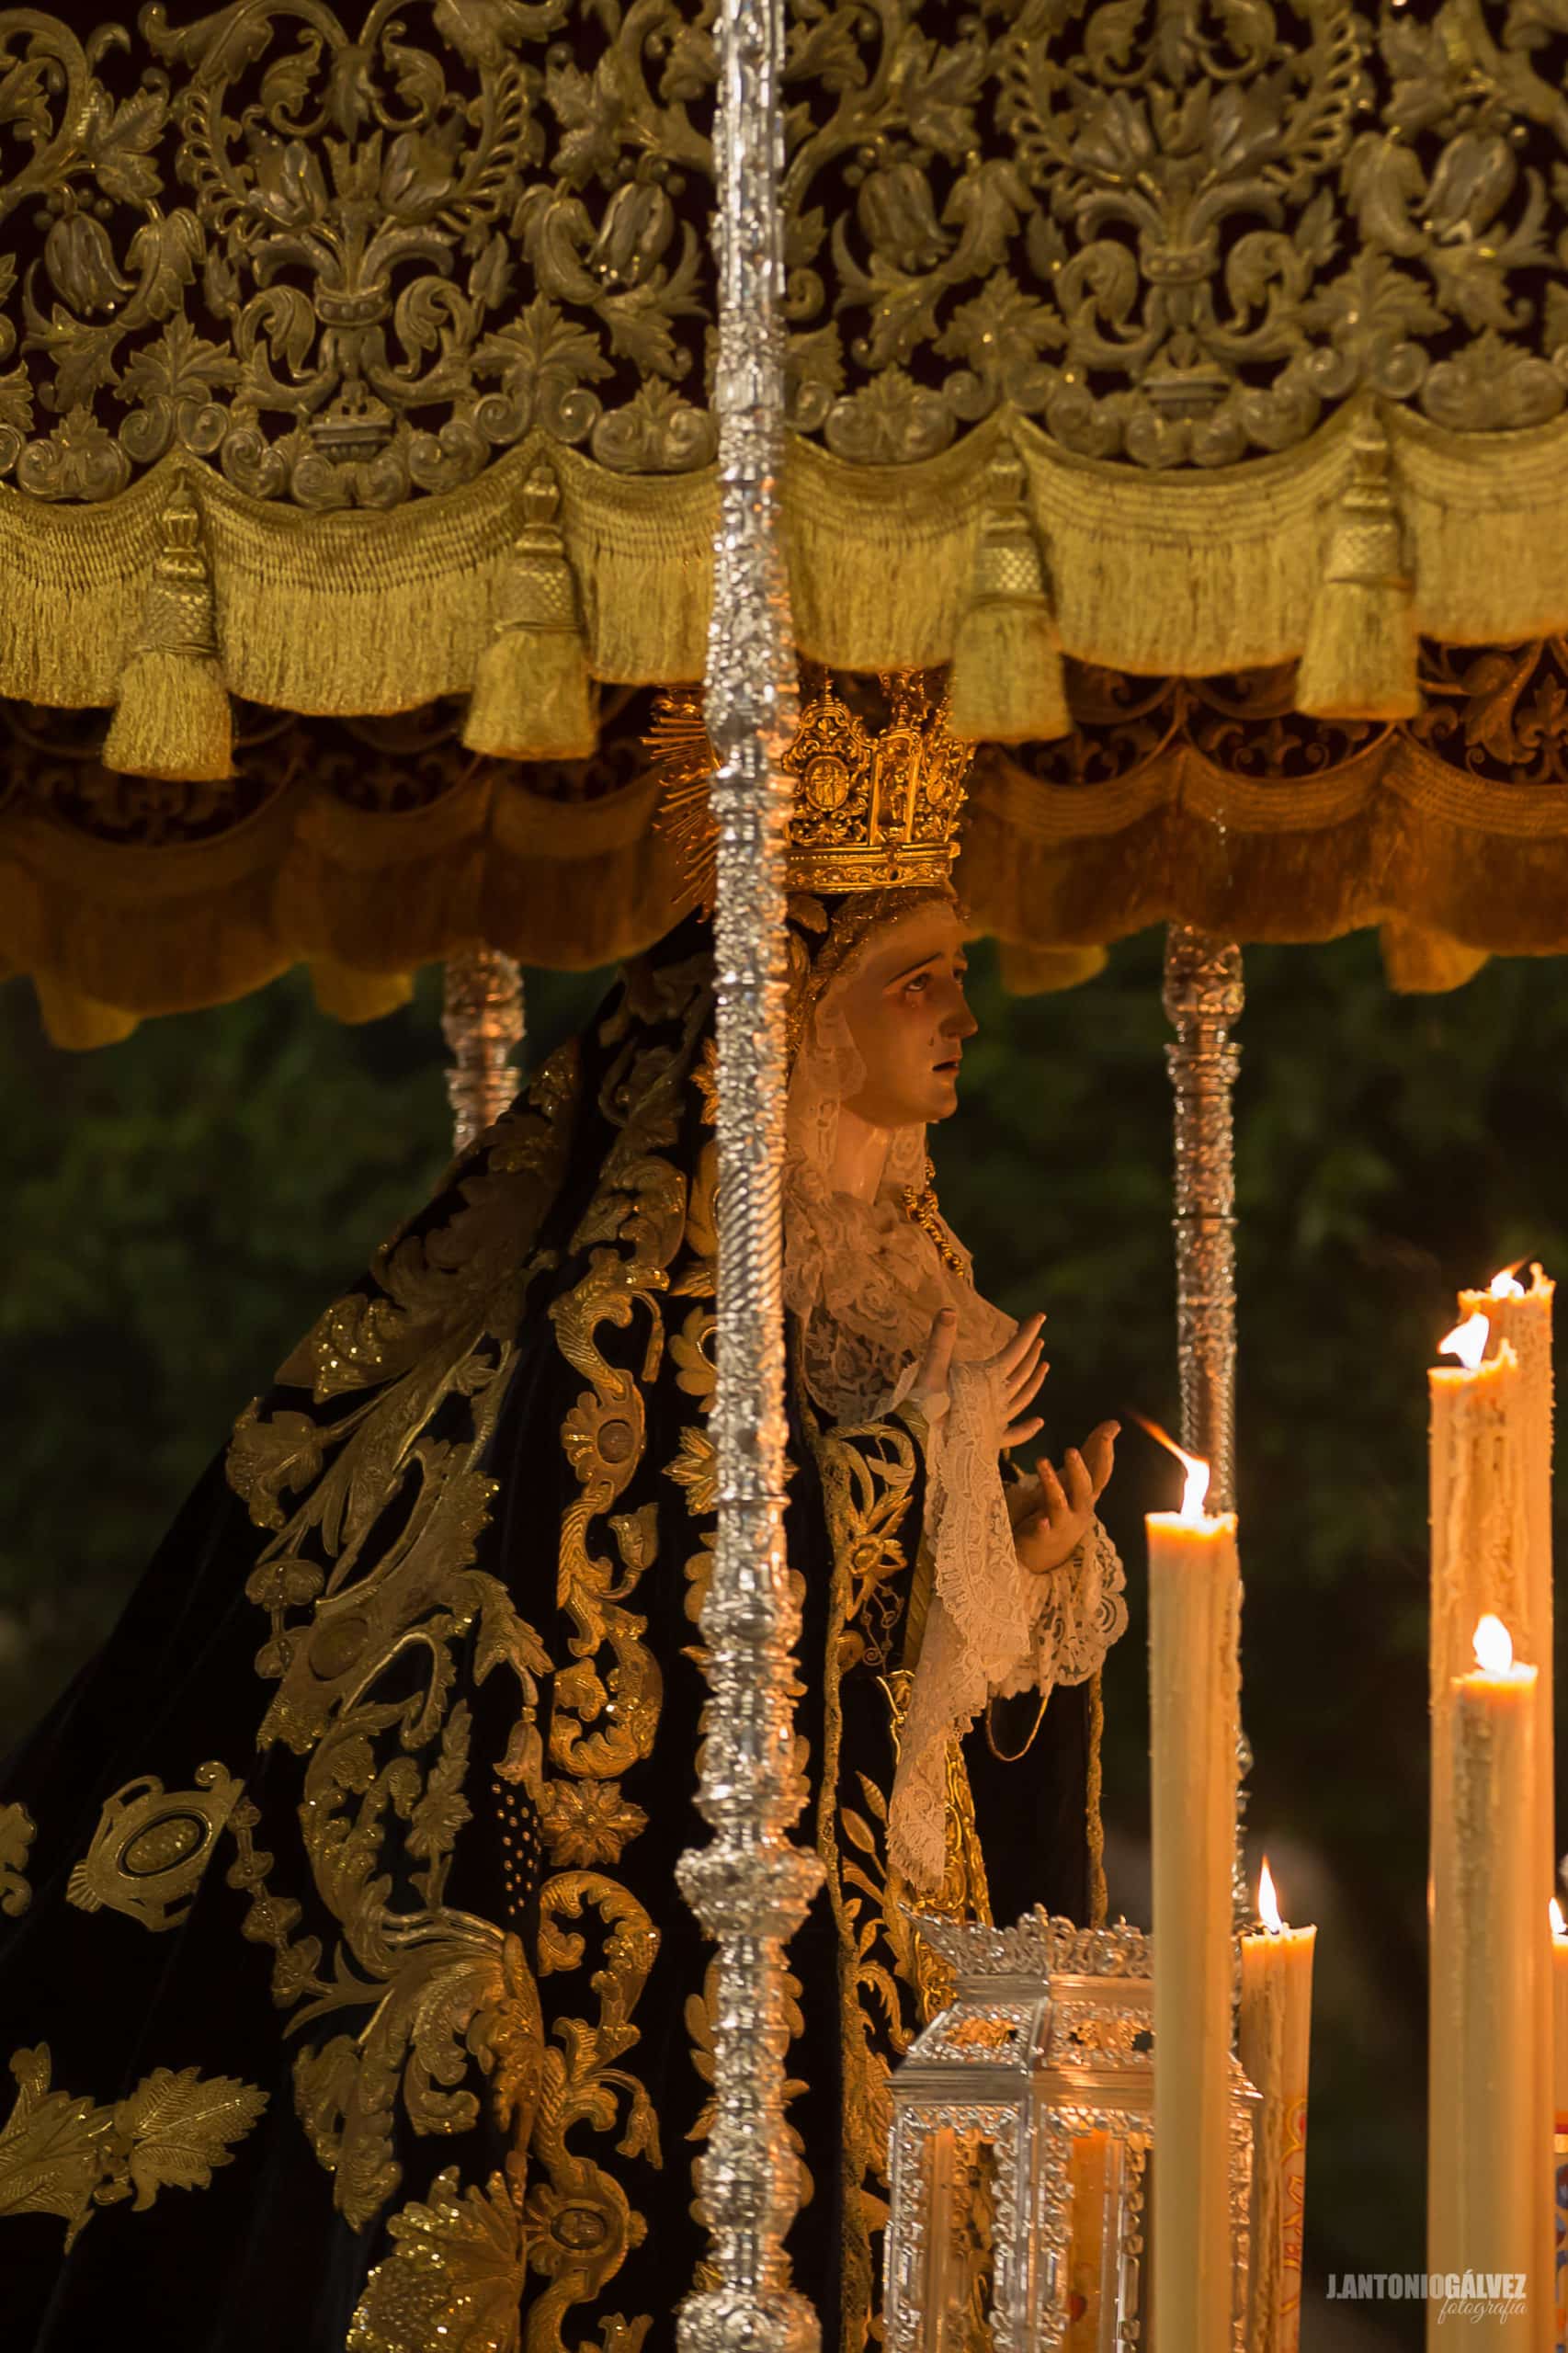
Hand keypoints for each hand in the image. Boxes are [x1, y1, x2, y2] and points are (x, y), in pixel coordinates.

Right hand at [911, 1310, 1048, 1451]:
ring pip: (1023, 1399)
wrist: (919, 1446)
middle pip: (1022, 1373)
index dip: (1027, 1333)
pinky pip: (1014, 1435)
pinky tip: (1039, 1421)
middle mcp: (998, 1401)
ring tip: (1045, 1367)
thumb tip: (948, 1310)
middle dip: (1031, 1354)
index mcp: (987, 1380)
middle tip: (1039, 1339)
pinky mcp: (989, 1441)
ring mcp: (997, 1422)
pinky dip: (1028, 1428)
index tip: (1041, 1316)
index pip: (1015, 1351)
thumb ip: (942, 1340)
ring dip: (1035, 1382)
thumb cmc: (924, 1406)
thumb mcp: (931, 1369)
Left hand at [1014, 1422, 1118, 1576]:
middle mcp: (1079, 1508)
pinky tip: (1040, 1520)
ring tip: (1041, 1461)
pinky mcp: (1043, 1535)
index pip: (1101, 1471)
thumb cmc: (1065, 1507)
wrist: (1048, 1552)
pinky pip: (1044, 1531)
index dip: (1106, 1451)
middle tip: (1071, 1450)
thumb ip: (1093, 1452)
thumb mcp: (1077, 1479)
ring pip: (1060, 1503)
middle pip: (1084, 1488)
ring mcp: (1062, 1523)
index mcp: (1087, 1493)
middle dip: (1079, 1469)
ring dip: (1052, 1483)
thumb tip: (1114, 1423)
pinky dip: (1043, 1525)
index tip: (1111, 1429)